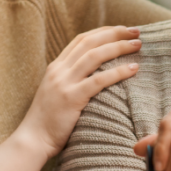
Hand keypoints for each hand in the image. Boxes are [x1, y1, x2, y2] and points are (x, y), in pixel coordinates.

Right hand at [18, 26, 141, 157]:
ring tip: (138, 45)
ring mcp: (64, 83)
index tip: (121, 30)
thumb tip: (94, 76)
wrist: (33, 140)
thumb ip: (70, 81)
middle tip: (136, 32)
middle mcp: (59, 70)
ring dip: (119, 47)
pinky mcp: (72, 98)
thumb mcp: (56, 93)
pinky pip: (99, 80)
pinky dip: (118, 72)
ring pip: (95, 56)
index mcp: (55, 67)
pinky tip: (133, 69)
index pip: (81, 40)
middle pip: (90, 42)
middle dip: (115, 33)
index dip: (103, 31)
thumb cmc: (47, 122)